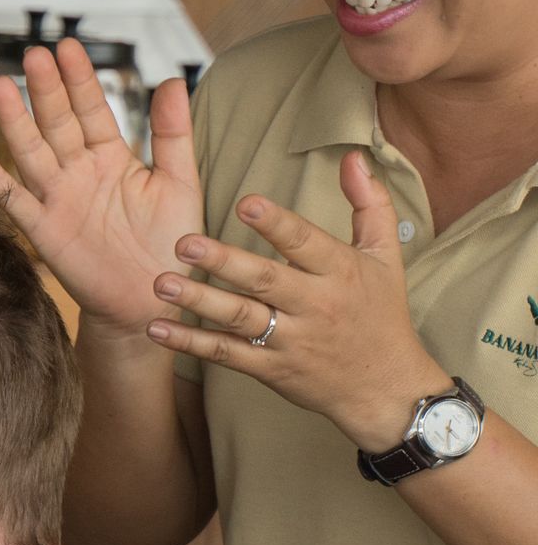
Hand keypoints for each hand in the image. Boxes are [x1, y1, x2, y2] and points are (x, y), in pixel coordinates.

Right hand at [0, 40, 196, 335]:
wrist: (156, 297)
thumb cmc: (171, 242)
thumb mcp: (180, 181)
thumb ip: (172, 133)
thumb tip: (172, 81)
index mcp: (112, 158)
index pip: (92, 109)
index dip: (80, 79)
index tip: (68, 47)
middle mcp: (80, 173)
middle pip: (57, 123)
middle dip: (45, 89)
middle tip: (33, 54)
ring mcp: (58, 200)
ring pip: (32, 152)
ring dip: (15, 122)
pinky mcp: (45, 231)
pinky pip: (17, 202)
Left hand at [151, 151, 455, 452]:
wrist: (385, 388)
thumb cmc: (380, 312)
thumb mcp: (385, 256)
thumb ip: (369, 203)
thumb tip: (353, 156)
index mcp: (341, 272)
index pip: (306, 243)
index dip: (277, 224)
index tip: (245, 203)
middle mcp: (315, 305)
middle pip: (265, 280)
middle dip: (224, 262)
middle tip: (183, 242)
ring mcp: (290, 339)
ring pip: (240, 318)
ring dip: (198, 301)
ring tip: (162, 281)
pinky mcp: (270, 369)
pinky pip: (226, 354)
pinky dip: (191, 343)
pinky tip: (158, 328)